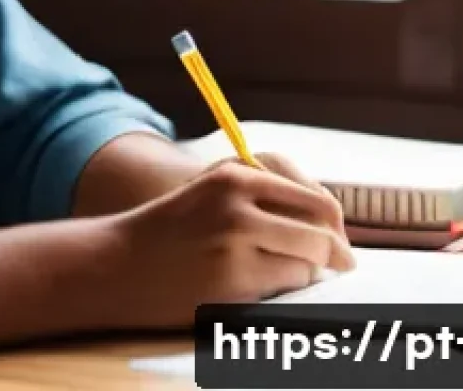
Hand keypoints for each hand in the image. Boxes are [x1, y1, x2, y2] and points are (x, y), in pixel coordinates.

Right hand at [103, 157, 355, 329]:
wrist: (121, 262)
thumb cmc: (173, 227)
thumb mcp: (214, 190)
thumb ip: (265, 193)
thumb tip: (331, 223)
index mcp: (236, 173)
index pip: (316, 197)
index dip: (334, 222)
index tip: (337, 239)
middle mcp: (238, 203)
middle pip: (321, 230)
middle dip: (337, 252)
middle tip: (342, 264)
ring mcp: (236, 243)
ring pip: (307, 262)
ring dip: (305, 271)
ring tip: (284, 271)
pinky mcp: (233, 281)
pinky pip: (285, 286)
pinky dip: (282, 288)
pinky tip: (256, 284)